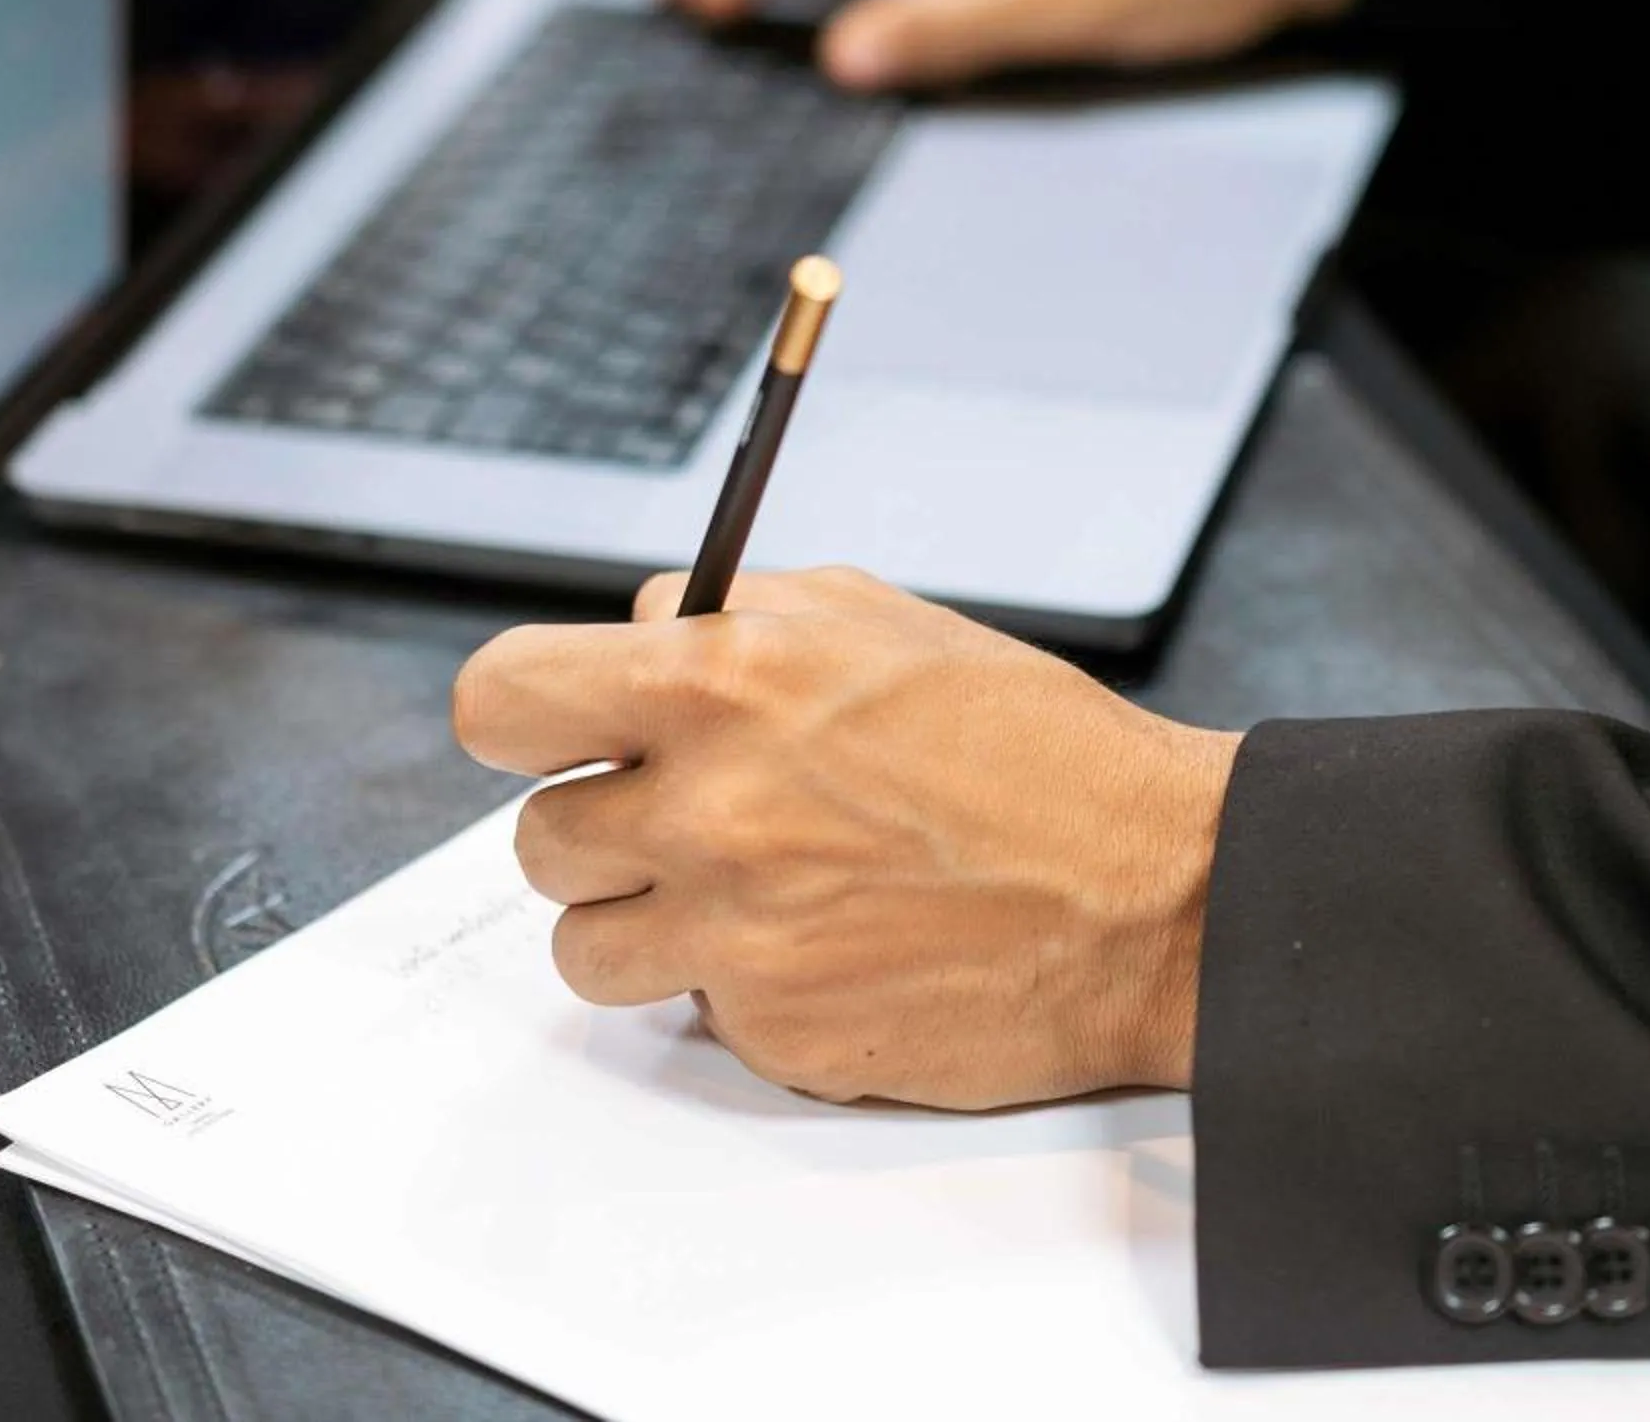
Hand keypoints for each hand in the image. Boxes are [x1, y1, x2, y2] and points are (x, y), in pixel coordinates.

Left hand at [450, 567, 1240, 1108]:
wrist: (1149, 896)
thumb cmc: (1029, 748)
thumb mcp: (875, 621)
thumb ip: (732, 617)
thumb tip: (634, 631)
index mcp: (721, 684)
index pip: (500, 700)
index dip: (518, 718)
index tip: (549, 730)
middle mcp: (709, 812)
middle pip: (537, 838)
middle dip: (604, 826)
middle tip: (693, 815)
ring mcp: (735, 936)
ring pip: (585, 947)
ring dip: (647, 919)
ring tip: (751, 888)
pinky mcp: (773, 1033)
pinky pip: (690, 1012)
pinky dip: (739, 985)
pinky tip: (829, 943)